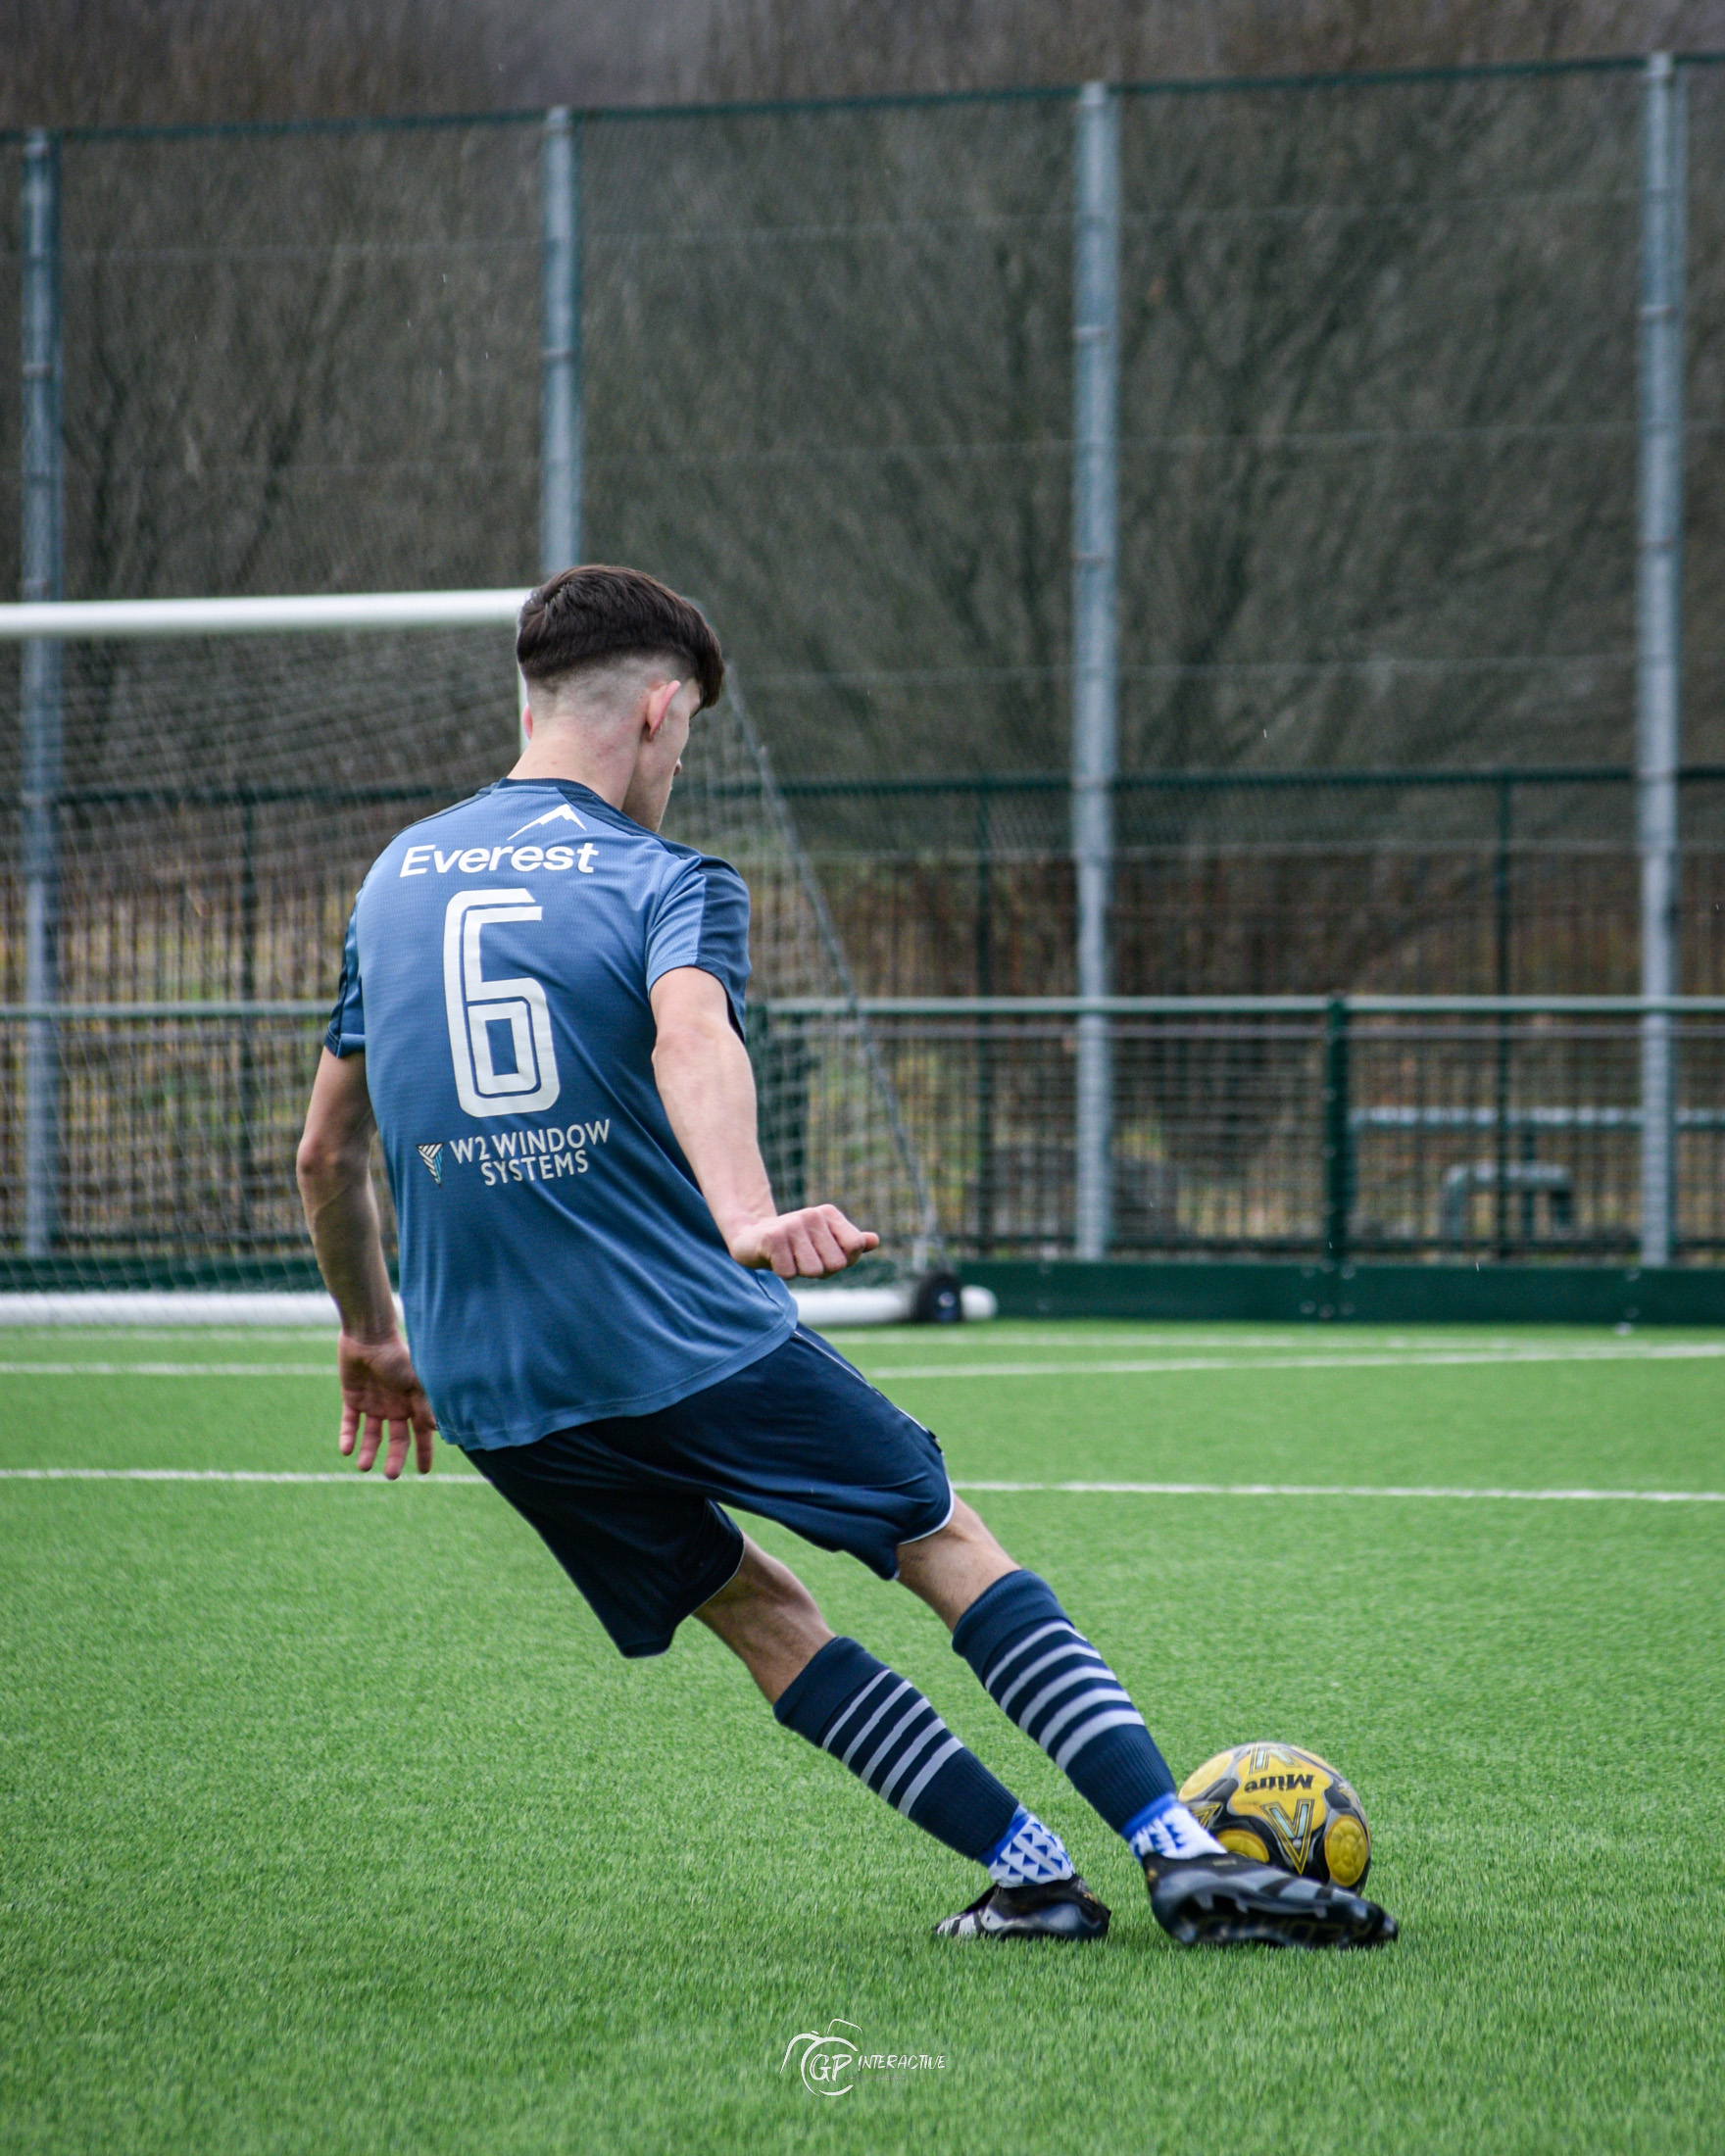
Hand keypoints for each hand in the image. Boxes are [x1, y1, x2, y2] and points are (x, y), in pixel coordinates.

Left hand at [337, 1330, 437, 1478]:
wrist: (368, 1336)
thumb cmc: (397, 1355)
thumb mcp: (415, 1382)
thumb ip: (424, 1405)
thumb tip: (436, 1429)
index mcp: (413, 1403)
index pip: (421, 1433)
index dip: (424, 1452)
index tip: (424, 1472)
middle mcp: (394, 1406)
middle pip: (396, 1439)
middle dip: (395, 1458)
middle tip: (391, 1475)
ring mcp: (373, 1404)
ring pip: (372, 1435)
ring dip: (369, 1451)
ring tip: (363, 1466)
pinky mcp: (353, 1399)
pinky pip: (350, 1423)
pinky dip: (348, 1437)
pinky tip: (346, 1450)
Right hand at [728, 1204, 879, 1279]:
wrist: (750, 1237)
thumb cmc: (793, 1243)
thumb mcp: (823, 1241)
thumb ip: (850, 1242)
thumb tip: (874, 1241)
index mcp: (829, 1213)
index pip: (854, 1248)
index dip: (842, 1261)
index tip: (823, 1254)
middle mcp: (812, 1214)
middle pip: (836, 1264)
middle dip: (820, 1270)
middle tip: (802, 1258)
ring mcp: (792, 1224)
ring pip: (813, 1271)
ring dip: (800, 1272)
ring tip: (789, 1257)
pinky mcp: (772, 1238)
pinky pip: (789, 1274)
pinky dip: (782, 1272)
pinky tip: (774, 1259)